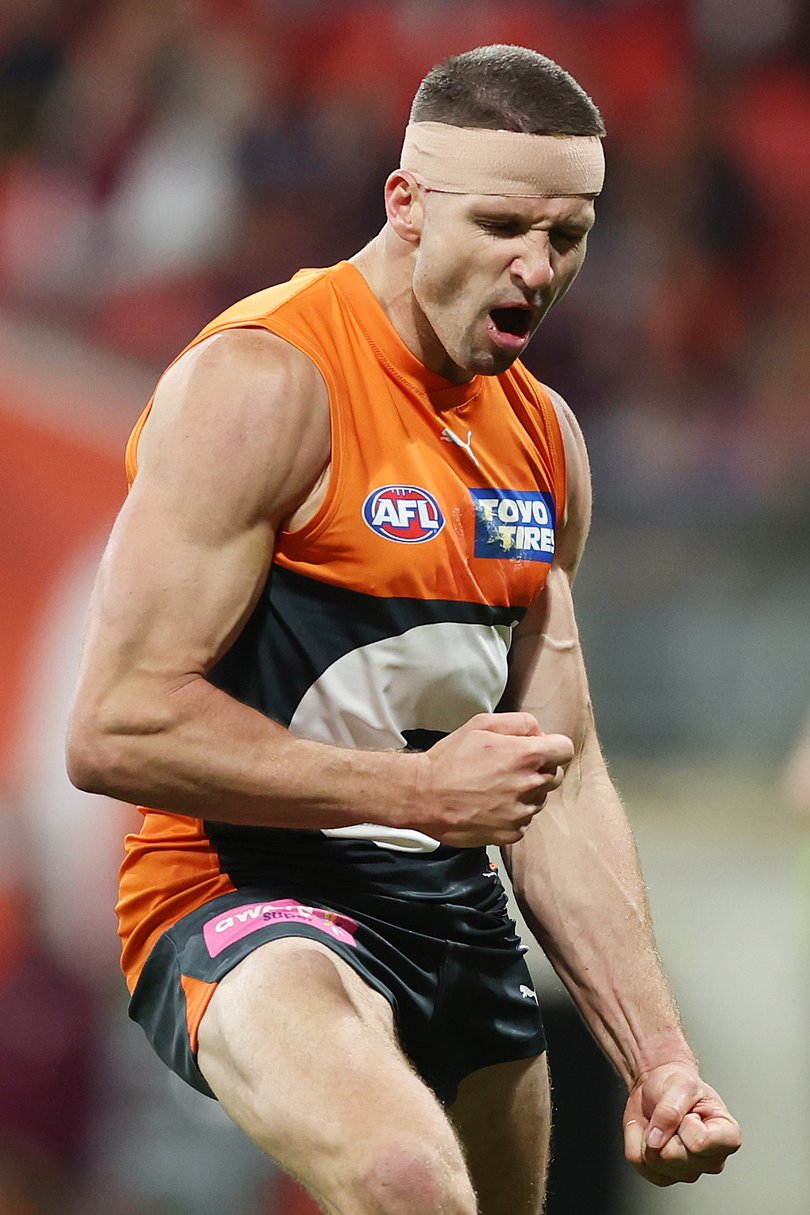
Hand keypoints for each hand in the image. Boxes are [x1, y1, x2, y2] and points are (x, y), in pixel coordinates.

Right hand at [415, 712, 573, 846]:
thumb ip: (518, 723)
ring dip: (526, 792)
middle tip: (509, 767)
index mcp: (525, 755)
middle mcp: (529, 785)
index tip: (536, 749)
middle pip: (555, 775)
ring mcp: (522, 813)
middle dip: (539, 769)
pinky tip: (490, 805)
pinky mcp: (512, 833)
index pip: (565, 749)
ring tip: (496, 787)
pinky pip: (524, 820)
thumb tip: (538, 733)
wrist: (424, 796)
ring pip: (540, 799)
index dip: (552, 746)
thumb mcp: (480, 724)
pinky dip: (513, 813)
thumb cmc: (451, 758)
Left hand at [623, 1061, 740, 1186]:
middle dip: (663, 1129)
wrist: (659, 1087)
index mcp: (727, 1137)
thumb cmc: (678, 1084)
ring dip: (647, 1135)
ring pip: (654, 1163)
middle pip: (672, 1156)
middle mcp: (712, 1160)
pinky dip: (636, 1142)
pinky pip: (639, 1163)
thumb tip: (655, 1140)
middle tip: (672, 1116)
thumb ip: (670, 1110)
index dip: (685, 1122)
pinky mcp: (665, 1176)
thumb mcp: (680, 1084)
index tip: (689, 1111)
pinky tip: (650, 1132)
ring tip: (661, 1122)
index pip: (700, 1143)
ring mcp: (689, 1172)